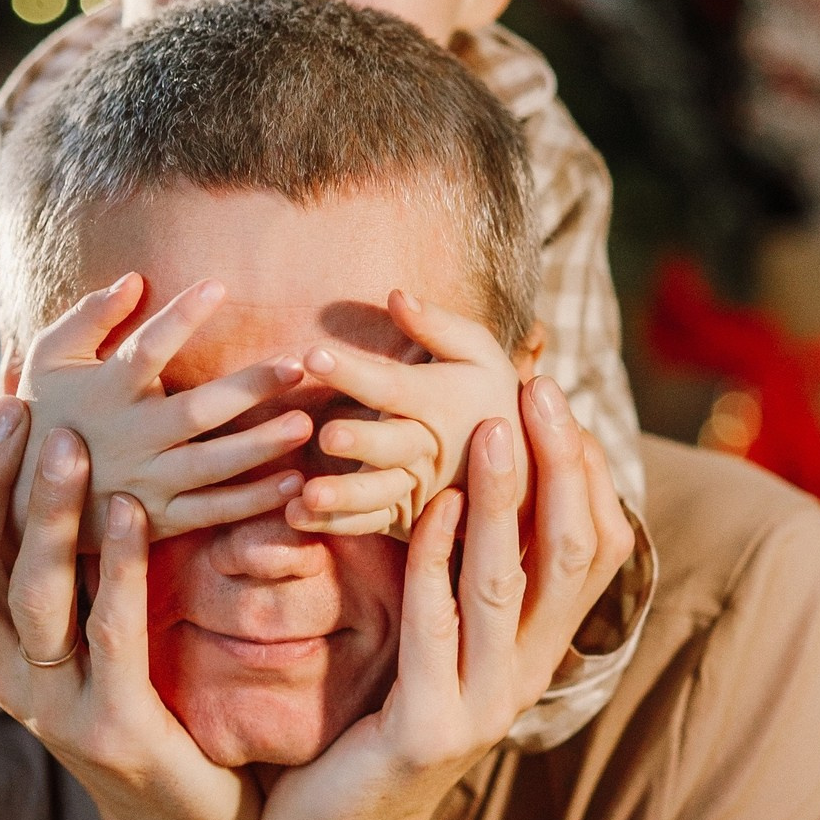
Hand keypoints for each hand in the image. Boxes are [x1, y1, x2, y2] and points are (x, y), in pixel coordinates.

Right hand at [0, 398, 258, 819]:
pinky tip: (130, 508)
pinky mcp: (117, 728)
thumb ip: (65, 571)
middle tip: (12, 406)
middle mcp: (7, 680)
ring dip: (43, 510)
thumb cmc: (149, 716)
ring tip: (66, 440)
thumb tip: (48, 463)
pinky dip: (115, 563)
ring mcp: (56, 709)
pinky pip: (108, 632)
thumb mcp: (90, 640)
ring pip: (27, 595)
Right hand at [10, 273, 314, 548]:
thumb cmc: (44, 412)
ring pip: (212, 466)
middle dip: (248, 389)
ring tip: (304, 425)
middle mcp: (131, 436)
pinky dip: (253, 501)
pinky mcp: (159, 519)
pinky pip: (212, 511)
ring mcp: (147, 481)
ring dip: (260, 447)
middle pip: (196, 412)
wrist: (21, 499)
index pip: (146, 349)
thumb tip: (134, 279)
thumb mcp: (48, 359)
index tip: (219, 285)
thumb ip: (89, 317)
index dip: (180, 317)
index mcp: (106, 391)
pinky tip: (292, 483)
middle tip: (297, 366)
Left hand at [261, 379, 634, 819]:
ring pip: (507, 584)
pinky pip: (436, 630)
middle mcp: (522, 675)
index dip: (584, 472)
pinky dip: (437, 563)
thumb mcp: (421, 644)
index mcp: (529, 650)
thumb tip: (460, 482)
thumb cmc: (364, 730)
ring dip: (503, 499)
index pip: (593, 549)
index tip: (556, 395)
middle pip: (571, 555)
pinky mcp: (426, 731)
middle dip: (558, 465)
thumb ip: (449, 578)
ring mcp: (481, 706)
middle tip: (538, 388)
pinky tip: (433, 508)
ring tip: (493, 426)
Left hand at [283, 291, 527, 538]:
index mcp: (439, 400)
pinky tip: (297, 516)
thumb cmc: (487, 395)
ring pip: (381, 493)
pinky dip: (336, 525)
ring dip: (345, 497)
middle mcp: (428, 447)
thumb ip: (438, 326)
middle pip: (394, 445)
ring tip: (308, 496)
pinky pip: (370, 523)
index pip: (393, 384)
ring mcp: (417, 486)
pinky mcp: (405, 515)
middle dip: (363, 442)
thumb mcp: (479, 353)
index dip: (353, 371)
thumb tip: (396, 294)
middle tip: (328, 437)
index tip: (313, 355)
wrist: (522, 467)